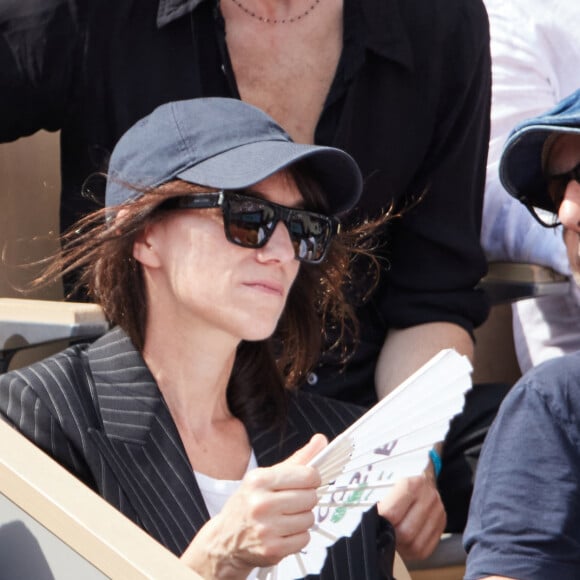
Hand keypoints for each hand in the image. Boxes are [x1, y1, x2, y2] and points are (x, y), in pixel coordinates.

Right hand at [181, 434, 327, 578]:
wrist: (225, 538)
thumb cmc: (249, 502)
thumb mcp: (266, 476)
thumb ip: (297, 459)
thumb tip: (321, 440)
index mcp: (259, 480)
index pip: (307, 475)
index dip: (313, 478)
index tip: (308, 481)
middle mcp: (261, 503)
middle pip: (310, 497)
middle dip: (307, 499)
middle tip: (293, 501)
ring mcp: (266, 528)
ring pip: (310, 519)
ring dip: (303, 518)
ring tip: (286, 517)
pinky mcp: (272, 549)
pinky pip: (305, 539)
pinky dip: (299, 536)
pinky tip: (284, 532)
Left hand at [377, 471, 445, 560]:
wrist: (422, 473)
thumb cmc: (397, 477)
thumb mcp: (385, 479)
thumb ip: (373, 495)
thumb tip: (358, 515)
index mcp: (412, 484)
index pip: (392, 513)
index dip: (379, 522)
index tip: (370, 523)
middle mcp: (428, 498)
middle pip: (406, 532)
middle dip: (390, 537)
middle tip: (380, 533)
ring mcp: (438, 512)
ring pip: (416, 545)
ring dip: (400, 547)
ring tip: (390, 539)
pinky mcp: (442, 524)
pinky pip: (425, 549)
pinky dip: (411, 552)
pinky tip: (402, 544)